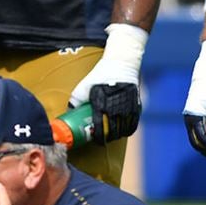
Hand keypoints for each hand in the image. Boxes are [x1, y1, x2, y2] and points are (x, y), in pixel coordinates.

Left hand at [69, 25, 146, 143]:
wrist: (120, 64)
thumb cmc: (100, 75)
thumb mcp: (84, 86)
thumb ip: (76, 99)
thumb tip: (69, 111)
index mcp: (101, 104)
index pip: (99, 127)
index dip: (97, 137)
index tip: (95, 140)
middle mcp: (115, 108)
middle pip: (112, 132)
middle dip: (107, 138)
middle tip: (102, 139)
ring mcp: (127, 108)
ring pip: (123, 130)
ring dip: (117, 135)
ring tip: (112, 135)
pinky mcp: (136, 106)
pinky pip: (133, 124)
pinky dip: (128, 130)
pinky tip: (123, 131)